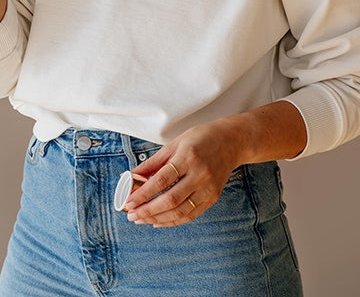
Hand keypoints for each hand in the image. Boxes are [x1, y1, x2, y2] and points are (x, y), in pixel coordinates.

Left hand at [123, 118, 242, 227]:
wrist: (231, 141)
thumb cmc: (200, 138)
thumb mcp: (175, 144)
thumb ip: (153, 163)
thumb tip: (130, 177)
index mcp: (188, 156)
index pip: (162, 180)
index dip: (143, 193)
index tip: (128, 201)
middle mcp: (200, 174)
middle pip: (171, 200)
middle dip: (148, 210)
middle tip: (132, 215)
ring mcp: (209, 188)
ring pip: (180, 211)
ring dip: (158, 218)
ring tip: (141, 220)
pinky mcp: (213, 197)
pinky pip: (191, 215)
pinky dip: (173, 221)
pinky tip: (158, 221)